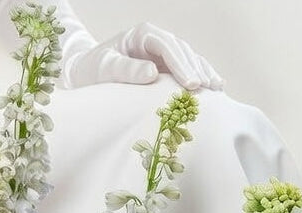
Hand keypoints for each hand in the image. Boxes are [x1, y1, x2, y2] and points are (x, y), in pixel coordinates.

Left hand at [62, 22, 222, 90]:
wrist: (84, 74)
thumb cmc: (91, 70)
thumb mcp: (104, 69)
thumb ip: (126, 70)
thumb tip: (153, 73)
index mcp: (143, 34)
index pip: (167, 47)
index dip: (181, 64)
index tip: (190, 83)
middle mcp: (155, 40)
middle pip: (182, 51)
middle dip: (195, 69)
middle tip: (206, 89)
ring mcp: (161, 52)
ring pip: (188, 59)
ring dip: (203, 72)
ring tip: (218, 88)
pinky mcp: (163, 66)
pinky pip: (185, 70)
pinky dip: (199, 77)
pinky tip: (215, 87)